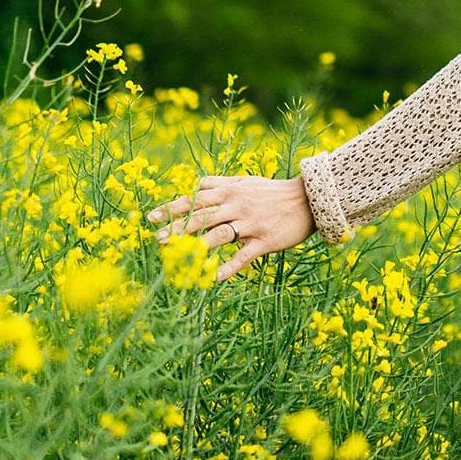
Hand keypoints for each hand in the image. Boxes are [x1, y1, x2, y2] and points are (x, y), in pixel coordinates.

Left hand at [148, 175, 315, 281]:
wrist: (308, 200)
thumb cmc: (273, 191)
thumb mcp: (246, 181)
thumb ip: (220, 183)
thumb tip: (195, 184)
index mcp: (231, 192)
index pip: (196, 199)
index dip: (173, 207)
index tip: (152, 216)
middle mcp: (238, 206)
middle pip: (202, 217)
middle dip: (178, 228)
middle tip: (157, 239)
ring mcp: (251, 224)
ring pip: (220, 235)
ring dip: (197, 246)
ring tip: (178, 257)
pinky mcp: (265, 241)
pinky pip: (243, 256)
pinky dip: (229, 267)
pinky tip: (213, 278)